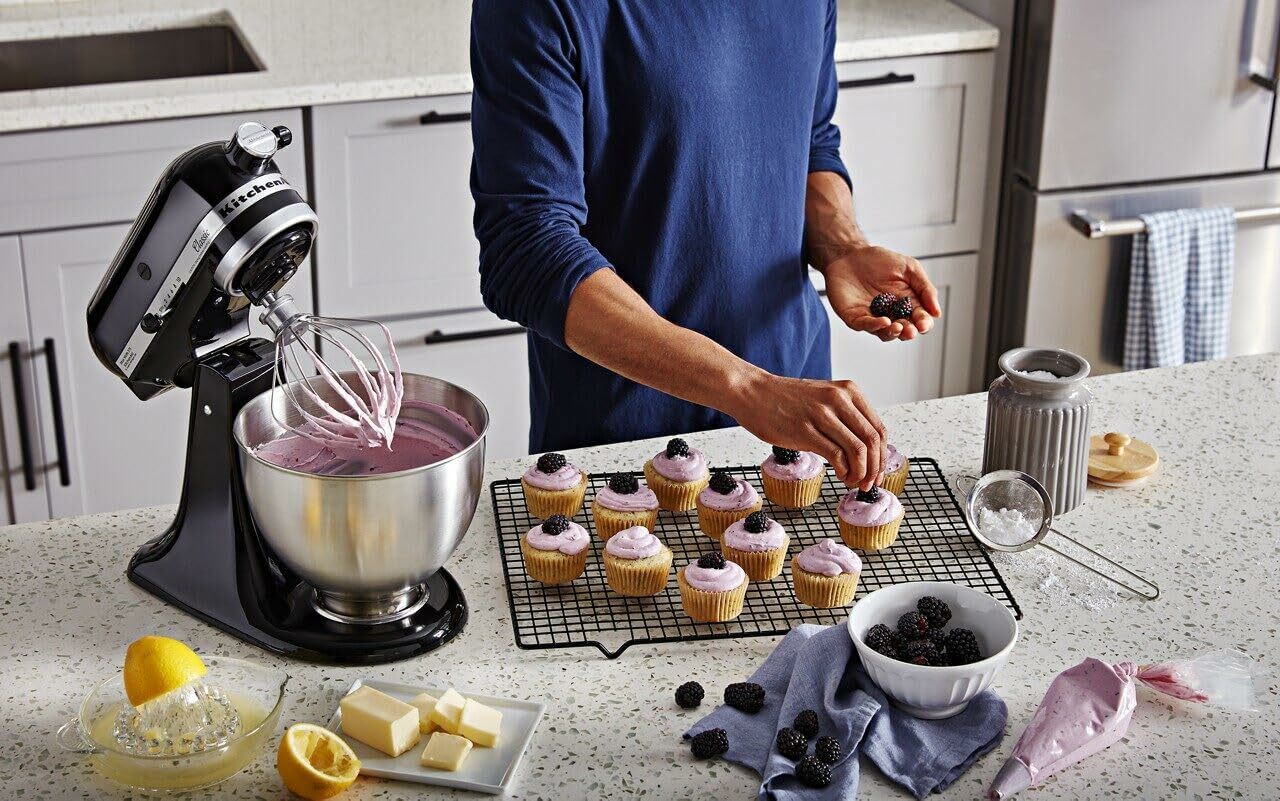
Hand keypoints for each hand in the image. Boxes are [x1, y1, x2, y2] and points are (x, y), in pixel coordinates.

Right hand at [728, 372, 885, 488]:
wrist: (752, 392)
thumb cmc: (784, 400)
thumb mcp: (823, 398)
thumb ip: (844, 417)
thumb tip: (863, 451)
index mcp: (848, 391)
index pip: (879, 429)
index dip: (882, 456)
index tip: (877, 472)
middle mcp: (839, 400)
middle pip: (873, 441)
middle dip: (875, 468)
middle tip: (868, 483)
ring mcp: (822, 414)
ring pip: (859, 450)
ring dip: (861, 473)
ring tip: (853, 482)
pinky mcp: (806, 431)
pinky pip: (837, 456)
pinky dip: (844, 471)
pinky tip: (840, 476)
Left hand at [822, 244, 941, 341]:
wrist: (852, 254)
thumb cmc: (880, 261)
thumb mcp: (910, 269)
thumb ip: (925, 288)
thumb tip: (937, 312)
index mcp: (907, 304)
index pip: (919, 320)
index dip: (923, 324)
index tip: (924, 324)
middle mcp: (891, 314)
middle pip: (903, 331)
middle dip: (908, 332)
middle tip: (911, 330)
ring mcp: (873, 317)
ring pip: (884, 333)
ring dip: (893, 333)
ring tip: (898, 327)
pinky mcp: (855, 317)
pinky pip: (865, 325)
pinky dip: (874, 325)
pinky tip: (883, 321)